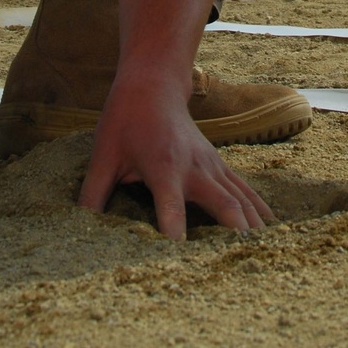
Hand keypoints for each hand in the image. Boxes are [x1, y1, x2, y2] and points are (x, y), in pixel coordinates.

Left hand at [78, 76, 274, 239]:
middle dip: (234, 234)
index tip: (180, 257)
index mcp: (163, 166)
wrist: (154, 83)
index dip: (175, 229)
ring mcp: (212, 165)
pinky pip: (245, 190)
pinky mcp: (220, 165)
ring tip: (266, 257)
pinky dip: (259, 211)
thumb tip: (74, 232)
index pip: (171, 205)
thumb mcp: (102, 155)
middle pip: (224, 203)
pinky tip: (272, 231)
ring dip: (254, 228)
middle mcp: (194, 167)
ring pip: (242, 199)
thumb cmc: (124, 120)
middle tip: (243, 264)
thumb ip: (92, 194)